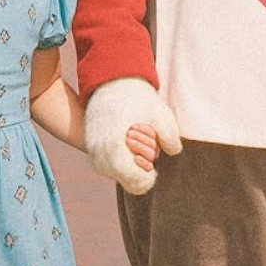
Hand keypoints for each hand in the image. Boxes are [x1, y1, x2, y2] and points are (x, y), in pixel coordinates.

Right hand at [85, 78, 181, 195]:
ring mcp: (93, 156)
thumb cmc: (136, 97)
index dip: (151, 175)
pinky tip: (127, 136)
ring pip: (119, 174)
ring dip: (133, 161)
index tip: (155, 156)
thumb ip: (171, 136)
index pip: (136, 182)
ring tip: (135, 135)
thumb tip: (173, 152)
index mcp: (114, 150)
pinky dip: (123, 157)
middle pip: (129, 181)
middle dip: (142, 166)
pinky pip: (112, 166)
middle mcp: (99, 157)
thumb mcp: (160, 113)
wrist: (111, 82)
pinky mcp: (92, 152)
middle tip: (146, 140)